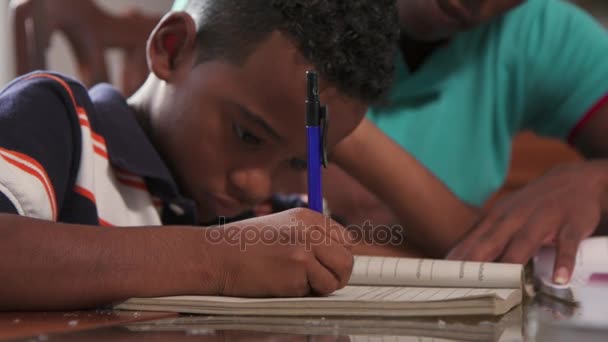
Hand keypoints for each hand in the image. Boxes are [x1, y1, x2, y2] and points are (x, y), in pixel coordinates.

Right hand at [205, 208, 353, 296]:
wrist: (217, 255)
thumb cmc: (244, 247)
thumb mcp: (281, 228)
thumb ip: (309, 237)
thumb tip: (334, 257)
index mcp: (308, 216)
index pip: (345, 239)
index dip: (337, 257)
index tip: (325, 267)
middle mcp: (310, 228)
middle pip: (347, 258)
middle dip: (336, 275)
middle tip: (318, 282)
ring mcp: (305, 247)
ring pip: (339, 275)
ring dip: (324, 286)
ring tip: (301, 283)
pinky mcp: (298, 267)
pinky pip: (319, 289)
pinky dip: (306, 293)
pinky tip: (285, 284)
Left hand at [447, 162, 607, 283]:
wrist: (575, 179)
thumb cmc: (532, 204)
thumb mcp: (505, 214)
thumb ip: (485, 237)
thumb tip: (458, 260)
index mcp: (497, 218)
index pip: (472, 241)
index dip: (458, 259)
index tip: (443, 276)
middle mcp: (516, 218)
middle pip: (492, 242)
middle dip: (475, 262)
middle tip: (463, 284)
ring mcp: (543, 220)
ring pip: (524, 243)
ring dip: (513, 262)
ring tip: (504, 287)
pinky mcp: (570, 224)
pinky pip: (566, 245)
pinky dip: (563, 261)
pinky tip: (559, 278)